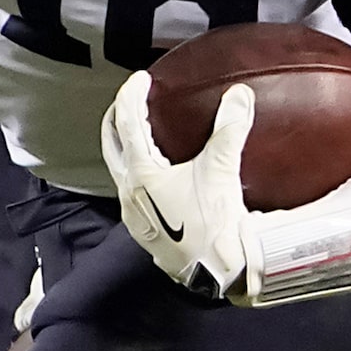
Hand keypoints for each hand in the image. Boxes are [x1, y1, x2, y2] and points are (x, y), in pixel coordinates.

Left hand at [101, 73, 256, 300]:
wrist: (214, 271)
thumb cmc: (213, 224)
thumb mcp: (221, 171)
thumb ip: (229, 129)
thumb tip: (239, 94)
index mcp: (141, 173)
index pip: (128, 122)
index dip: (132, 95)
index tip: (141, 79)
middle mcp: (129, 192)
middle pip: (111, 145)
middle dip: (117, 119)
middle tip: (130, 101)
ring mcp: (133, 213)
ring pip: (120, 170)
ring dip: (127, 148)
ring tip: (144, 135)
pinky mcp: (143, 229)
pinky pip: (132, 191)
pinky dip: (139, 173)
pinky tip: (159, 175)